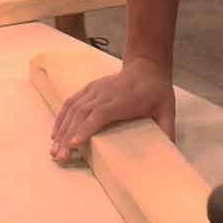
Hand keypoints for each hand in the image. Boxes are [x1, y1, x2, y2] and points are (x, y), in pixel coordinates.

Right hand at [50, 57, 175, 161]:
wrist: (147, 66)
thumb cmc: (156, 90)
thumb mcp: (167, 109)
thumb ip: (167, 129)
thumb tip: (169, 151)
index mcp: (123, 100)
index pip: (100, 114)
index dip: (86, 128)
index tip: (74, 144)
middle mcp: (105, 93)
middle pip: (81, 114)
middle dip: (68, 136)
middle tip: (60, 156)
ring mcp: (95, 90)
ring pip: (73, 108)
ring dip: (61, 129)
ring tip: (54, 150)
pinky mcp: (90, 88)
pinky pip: (71, 102)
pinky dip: (61, 117)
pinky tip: (55, 133)